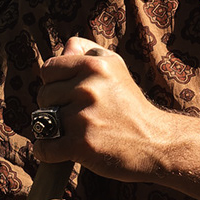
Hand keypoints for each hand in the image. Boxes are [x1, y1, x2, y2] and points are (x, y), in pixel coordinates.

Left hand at [33, 36, 166, 182]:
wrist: (157, 144)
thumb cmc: (132, 108)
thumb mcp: (117, 69)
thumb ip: (88, 52)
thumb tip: (65, 47)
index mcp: (96, 65)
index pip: (48, 69)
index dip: (55, 83)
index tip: (69, 95)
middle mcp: (88, 88)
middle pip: (43, 95)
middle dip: (55, 107)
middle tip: (79, 117)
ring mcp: (83, 117)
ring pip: (42, 122)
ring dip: (53, 130)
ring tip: (75, 133)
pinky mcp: (80, 144)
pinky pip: (44, 147)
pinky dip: (49, 152)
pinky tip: (64, 152)